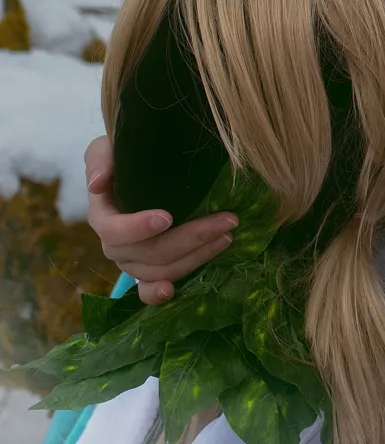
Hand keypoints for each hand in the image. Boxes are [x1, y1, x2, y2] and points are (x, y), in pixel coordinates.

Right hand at [84, 135, 237, 306]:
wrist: (137, 174)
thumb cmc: (124, 158)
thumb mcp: (107, 148)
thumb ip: (100, 159)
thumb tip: (97, 184)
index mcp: (103, 216)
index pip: (115, 231)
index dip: (139, 228)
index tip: (167, 217)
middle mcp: (116, 246)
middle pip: (150, 253)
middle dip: (191, 237)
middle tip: (227, 220)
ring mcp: (132, 262)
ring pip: (162, 271)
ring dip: (197, 256)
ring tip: (227, 234)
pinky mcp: (147, 272)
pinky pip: (150, 291)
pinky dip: (160, 294)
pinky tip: (175, 290)